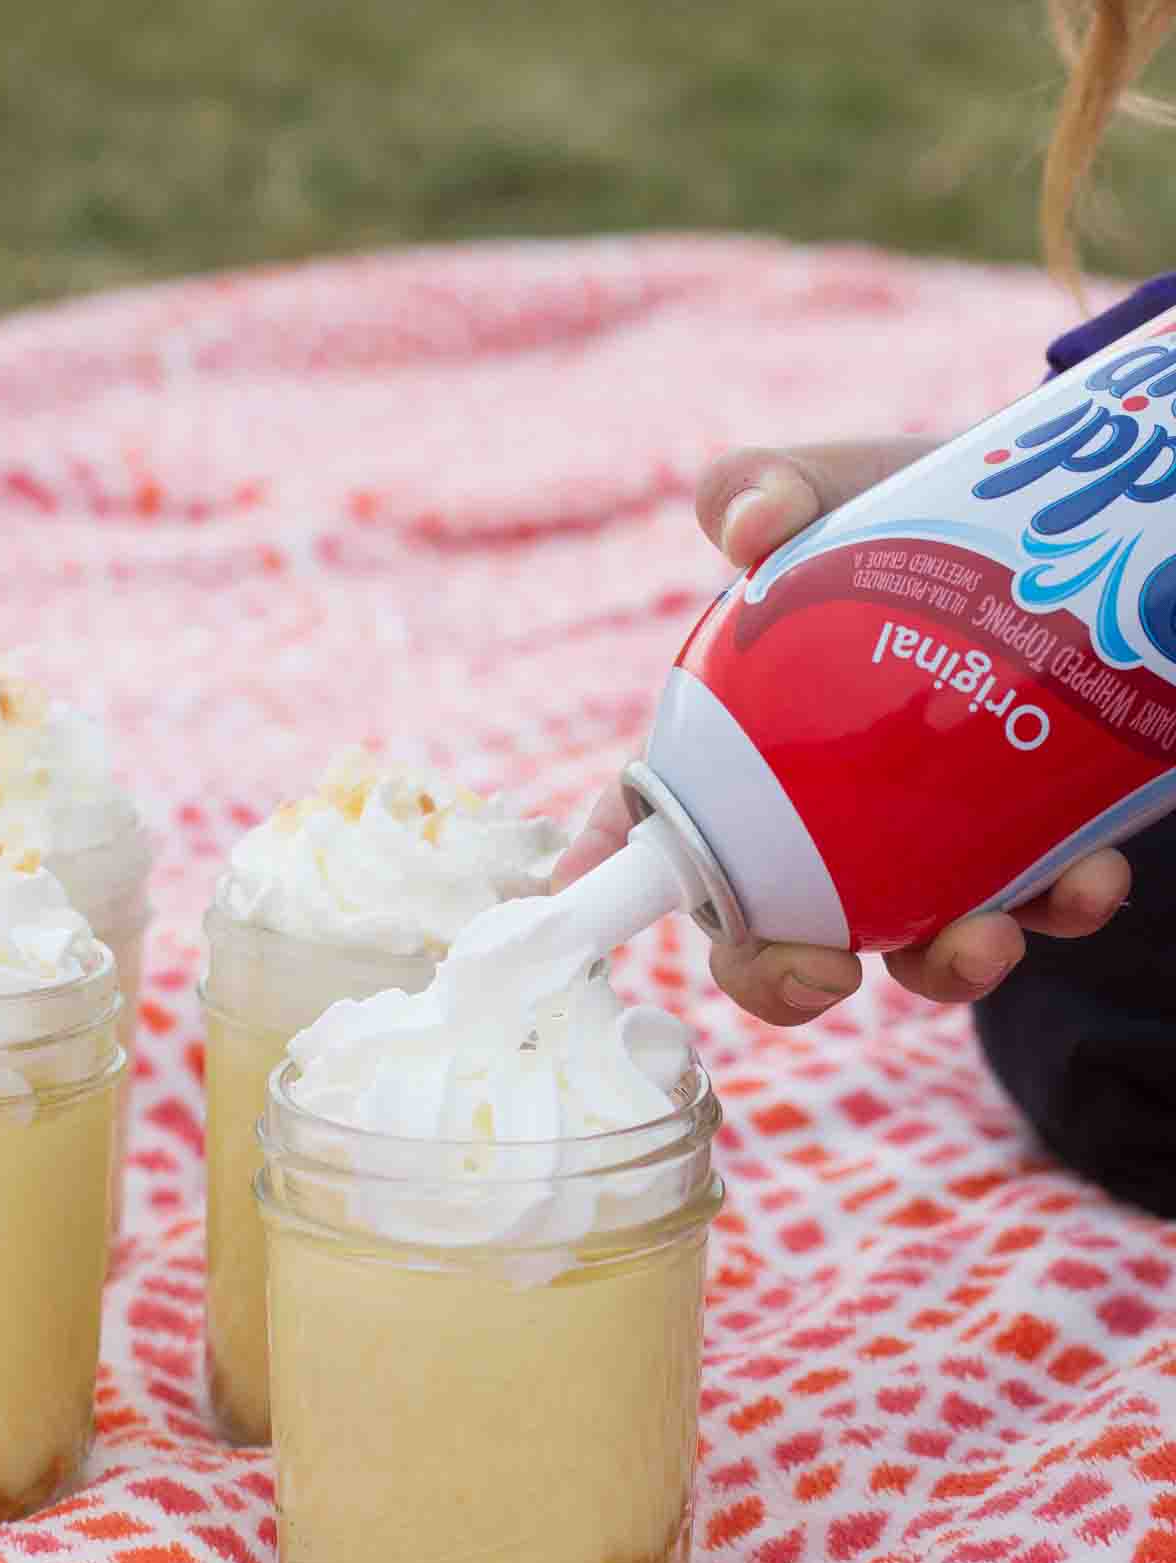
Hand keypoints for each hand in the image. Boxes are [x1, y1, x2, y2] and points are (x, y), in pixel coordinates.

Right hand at [552, 441, 1131, 1025]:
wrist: (1064, 522)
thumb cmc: (920, 508)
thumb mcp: (843, 486)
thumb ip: (771, 482)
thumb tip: (749, 526)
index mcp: (751, 745)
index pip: (660, 816)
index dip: (608, 872)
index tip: (575, 909)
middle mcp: (828, 817)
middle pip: (772, 930)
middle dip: (783, 978)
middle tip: (824, 974)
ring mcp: (929, 838)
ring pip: (915, 946)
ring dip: (946, 967)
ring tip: (990, 936)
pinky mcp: (1029, 839)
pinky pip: (1043, 901)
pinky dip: (1064, 906)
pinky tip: (1089, 876)